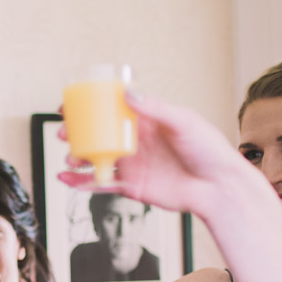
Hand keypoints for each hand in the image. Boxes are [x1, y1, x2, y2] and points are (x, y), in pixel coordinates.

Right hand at [59, 92, 239, 217]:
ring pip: (96, 159)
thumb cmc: (208, 150)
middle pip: (98, 134)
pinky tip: (66, 179)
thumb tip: (128, 94)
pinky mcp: (132, 186)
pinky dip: (81, 182)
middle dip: (77, 133)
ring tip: (70, 157)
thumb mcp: (183, 122)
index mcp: (146, 121)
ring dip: (77, 157)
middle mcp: (135, 141)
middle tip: (64, 132)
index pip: (112, 109)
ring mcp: (132, 164)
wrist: (218, 187)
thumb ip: (155, 109)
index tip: (71, 104)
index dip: (90, 106)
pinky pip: (102, 184)